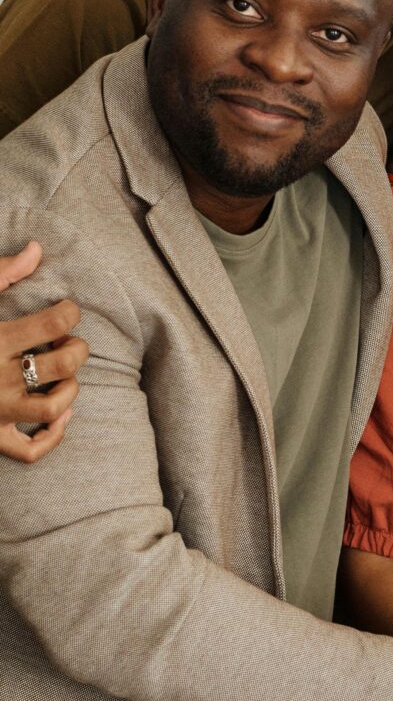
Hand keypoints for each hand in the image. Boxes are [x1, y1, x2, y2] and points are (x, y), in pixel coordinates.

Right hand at [0, 244, 87, 463]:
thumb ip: (0, 274)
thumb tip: (37, 250)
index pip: (54, 321)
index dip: (70, 311)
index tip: (66, 309)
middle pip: (63, 363)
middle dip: (77, 348)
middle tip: (67, 341)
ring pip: (53, 407)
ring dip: (71, 390)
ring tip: (64, 375)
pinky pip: (30, 450)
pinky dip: (53, 436)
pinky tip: (59, 415)